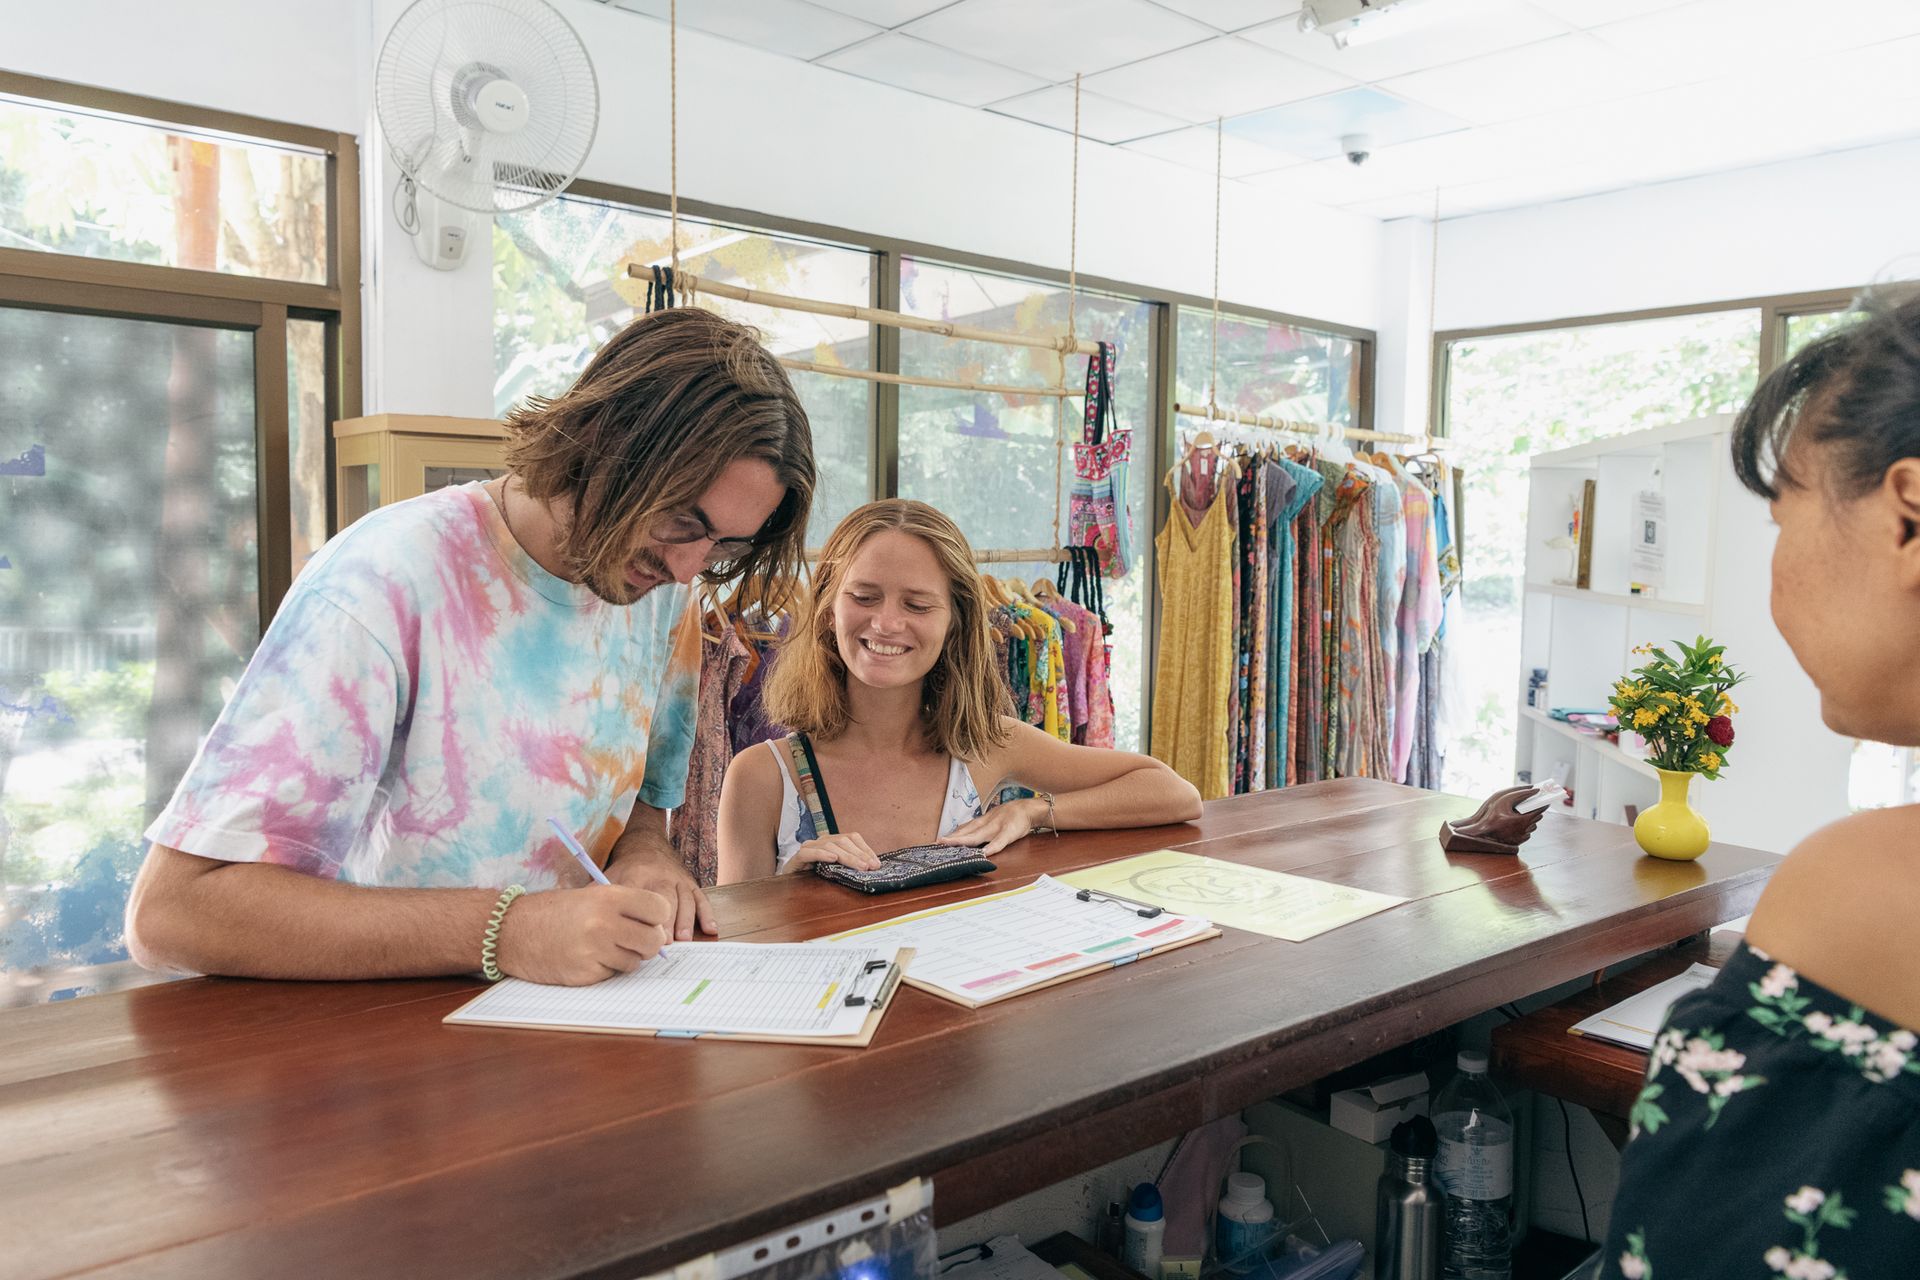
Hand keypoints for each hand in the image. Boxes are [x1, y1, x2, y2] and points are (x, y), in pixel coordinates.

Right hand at [494, 885, 671, 984]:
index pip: (660, 909)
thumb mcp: (592, 896)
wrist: (511, 930)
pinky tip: (585, 958)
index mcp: (610, 897)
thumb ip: (626, 909)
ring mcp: (594, 950)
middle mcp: (605, 923)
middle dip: (646, 943)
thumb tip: (661, 930)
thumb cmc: (554, 911)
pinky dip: (604, 969)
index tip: (646, 921)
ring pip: (635, 962)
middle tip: (631, 940)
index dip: (656, 917)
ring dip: (625, 958)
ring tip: (602, 946)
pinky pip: (611, 975)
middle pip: (654, 941)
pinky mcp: (584, 974)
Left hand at [607, 851, 716, 940]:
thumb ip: (599, 894)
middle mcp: (661, 876)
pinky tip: (710, 930)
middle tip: (665, 942)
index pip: (640, 894)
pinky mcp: (690, 883)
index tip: (640, 932)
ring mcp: (678, 879)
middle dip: (667, 920)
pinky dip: (707, 915)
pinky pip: (702, 899)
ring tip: (684, 939)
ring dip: (686, 920)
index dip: (640, 913)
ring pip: (686, 900)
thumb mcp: (610, 874)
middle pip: (666, 898)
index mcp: (637, 873)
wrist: (646, 843)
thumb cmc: (626, 867)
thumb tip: (583, 916)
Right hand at [786, 832, 883, 872]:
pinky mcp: (797, 858)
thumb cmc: (815, 878)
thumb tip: (872, 867)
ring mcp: (808, 848)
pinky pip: (809, 853)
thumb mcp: (836, 871)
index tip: (876, 863)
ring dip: (847, 856)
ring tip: (859, 866)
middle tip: (870, 867)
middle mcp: (820, 842)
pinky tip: (833, 859)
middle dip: (859, 854)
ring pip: (830, 846)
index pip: (852, 838)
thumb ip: (850, 866)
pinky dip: (821, 854)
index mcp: (832, 842)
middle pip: (843, 841)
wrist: (789, 885)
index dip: (865, 849)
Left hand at [938, 798, 1043, 855]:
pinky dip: (992, 847)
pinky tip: (985, 853)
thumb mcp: (991, 820)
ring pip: (978, 835)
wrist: (1028, 809)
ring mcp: (997, 828)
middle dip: (951, 839)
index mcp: (981, 822)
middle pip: (966, 832)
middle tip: (936, 844)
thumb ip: (978, 828)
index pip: (962, 829)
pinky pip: (1000, 841)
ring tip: (950, 844)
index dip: (949, 835)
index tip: (935, 842)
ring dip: (963, 840)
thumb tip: (962, 836)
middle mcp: (986, 824)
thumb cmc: (1009, 816)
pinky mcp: (1009, 833)